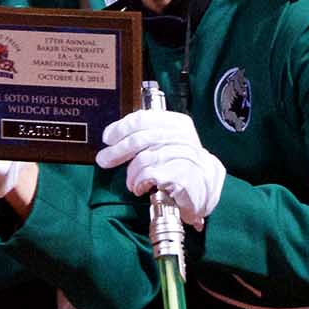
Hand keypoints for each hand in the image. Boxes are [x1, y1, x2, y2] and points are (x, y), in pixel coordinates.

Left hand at [97, 109, 226, 227]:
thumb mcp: (167, 143)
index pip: (143, 118)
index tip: (108, 138)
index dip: (121, 127)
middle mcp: (182, 136)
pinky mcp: (182, 176)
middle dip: (117, 151)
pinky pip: (149, 175)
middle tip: (104, 160)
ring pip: (142, 159)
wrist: (204, 190)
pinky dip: (139, 183)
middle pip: (140, 139)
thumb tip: (113, 136)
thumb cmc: (180, 166)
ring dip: (131, 174)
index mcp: (178, 123)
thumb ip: (146, 135)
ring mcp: (184, 156)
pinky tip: (141, 188)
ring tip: (131, 182)